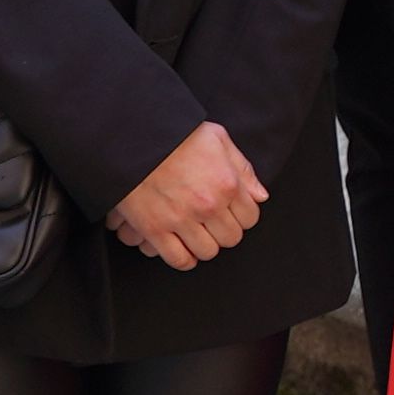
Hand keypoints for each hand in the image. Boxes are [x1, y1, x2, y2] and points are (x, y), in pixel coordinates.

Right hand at [109, 123, 267, 268]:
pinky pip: (178, 259)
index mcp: (227, 183)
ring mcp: (181, 220)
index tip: (230, 213)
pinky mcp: (154, 230)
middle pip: (231, 238)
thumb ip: (242, 168)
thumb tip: (260, 196)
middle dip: (224, 232)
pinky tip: (182, 248)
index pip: (250, 218)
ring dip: (204, 245)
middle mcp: (208, 205)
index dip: (241, 217)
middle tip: (212, 223)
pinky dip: (184, 259)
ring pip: (207, 252)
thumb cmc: (176, 134)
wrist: (133, 137)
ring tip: (196, 234)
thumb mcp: (217, 138)